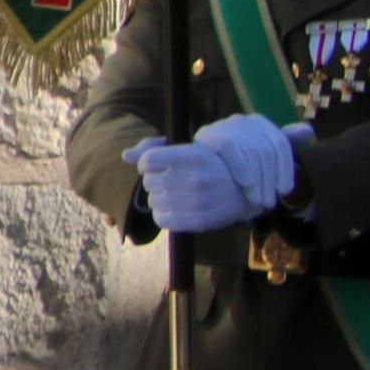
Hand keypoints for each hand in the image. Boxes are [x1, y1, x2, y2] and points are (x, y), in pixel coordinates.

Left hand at [125, 139, 256, 235]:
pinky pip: (161, 219)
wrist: (243, 189)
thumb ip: (153, 147)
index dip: (146, 163)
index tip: (155, 165)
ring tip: (173, 193)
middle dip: (154, 180)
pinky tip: (173, 208)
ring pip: (153, 201)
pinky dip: (162, 214)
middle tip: (169, 180)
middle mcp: (196, 178)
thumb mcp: (188, 147)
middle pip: (148, 182)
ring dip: (158, 198)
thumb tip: (125, 155)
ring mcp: (198, 202)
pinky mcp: (199, 221)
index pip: (148, 160)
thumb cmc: (208, 164)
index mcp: (194, 156)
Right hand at [195, 114, 299, 213]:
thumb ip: (285, 142)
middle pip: (266, 150)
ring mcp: (226, 125)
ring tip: (257, 202)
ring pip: (251, 151)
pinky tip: (246, 184)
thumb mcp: (260, 155)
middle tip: (269, 203)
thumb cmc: (234, 164)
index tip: (285, 191)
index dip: (286, 169)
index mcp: (260, 123)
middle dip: (269, 180)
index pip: (280, 144)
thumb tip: (308, 131)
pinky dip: (241, 167)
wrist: (197, 168)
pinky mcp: (209, 133)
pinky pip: (231, 148)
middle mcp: (244, 120)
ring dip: (257, 180)